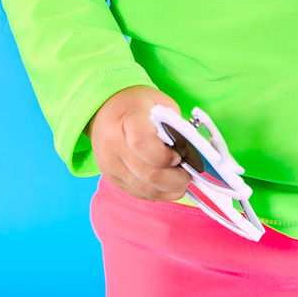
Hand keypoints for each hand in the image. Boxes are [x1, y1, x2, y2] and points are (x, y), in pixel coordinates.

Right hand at [84, 85, 191, 201]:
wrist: (106, 109)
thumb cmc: (138, 105)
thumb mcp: (160, 104)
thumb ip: (175, 126)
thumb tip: (191, 153)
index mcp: (127, 119)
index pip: (142, 143)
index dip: (165, 156)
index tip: (179, 156)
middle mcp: (114, 144)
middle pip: (147, 173)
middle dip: (175, 179)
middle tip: (188, 175)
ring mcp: (110, 164)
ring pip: (144, 188)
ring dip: (168, 189)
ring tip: (181, 181)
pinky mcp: (112, 177)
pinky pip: (139, 193)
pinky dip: (158, 193)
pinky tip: (168, 185)